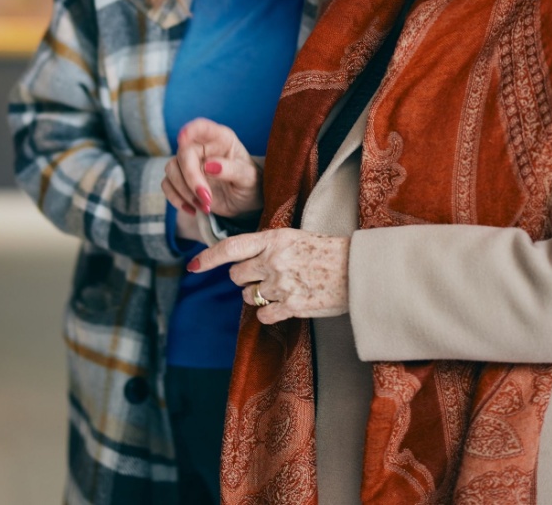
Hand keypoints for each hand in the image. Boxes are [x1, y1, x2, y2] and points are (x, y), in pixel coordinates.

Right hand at [163, 118, 262, 219]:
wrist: (245, 201)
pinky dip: (177, 199)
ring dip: (184, 191)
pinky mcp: (182, 180)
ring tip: (205, 206)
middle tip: (207, 198)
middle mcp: (202, 148)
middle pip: (183, 154)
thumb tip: (209, 166)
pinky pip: (167, 185)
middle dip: (192, 178)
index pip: (202, 127)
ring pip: (172, 169)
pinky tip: (194, 210)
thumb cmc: (250, 184)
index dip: (190, 130)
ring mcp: (190, 163)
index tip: (182, 139)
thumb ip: (232, 169)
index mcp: (220, 139)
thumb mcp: (249, 178)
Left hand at [189, 229, 348, 324]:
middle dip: (244, 278)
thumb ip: (267, 245)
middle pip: (236, 276)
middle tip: (264, 276)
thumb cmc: (327, 252)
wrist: (358, 270)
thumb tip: (241, 259)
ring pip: (248, 296)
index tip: (193, 266)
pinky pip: (263, 314)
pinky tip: (286, 304)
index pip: (230, 247)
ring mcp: (281, 284)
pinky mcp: (292, 306)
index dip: (207, 257)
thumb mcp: (294, 237)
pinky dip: (270, 312)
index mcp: (274, 238)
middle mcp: (273, 260)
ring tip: (283, 288)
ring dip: (258, 295)